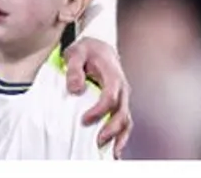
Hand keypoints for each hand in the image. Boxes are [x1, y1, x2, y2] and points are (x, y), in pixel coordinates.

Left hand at [64, 37, 131, 157]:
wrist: (99, 48)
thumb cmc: (87, 50)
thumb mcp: (76, 52)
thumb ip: (74, 68)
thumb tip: (75, 89)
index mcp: (113, 74)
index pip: (111, 96)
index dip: (99, 110)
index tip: (84, 120)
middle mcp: (122, 88)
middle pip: (122, 112)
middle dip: (111, 129)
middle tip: (97, 141)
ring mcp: (123, 97)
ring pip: (126, 121)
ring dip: (119, 137)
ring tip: (110, 152)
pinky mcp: (120, 104)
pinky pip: (124, 122)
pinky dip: (121, 137)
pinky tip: (114, 150)